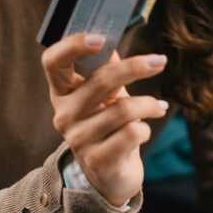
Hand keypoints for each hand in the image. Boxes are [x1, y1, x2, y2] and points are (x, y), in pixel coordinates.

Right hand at [42, 33, 167, 206]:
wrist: (109, 174)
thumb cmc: (108, 125)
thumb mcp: (105, 96)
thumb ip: (106, 68)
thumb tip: (113, 41)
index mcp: (61, 92)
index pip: (53, 61)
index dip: (74, 45)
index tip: (102, 37)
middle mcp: (64, 114)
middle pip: (100, 80)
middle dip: (136, 67)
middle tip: (159, 61)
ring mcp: (78, 139)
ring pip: (123, 108)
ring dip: (149, 104)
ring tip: (159, 106)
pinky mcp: (98, 160)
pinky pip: (132, 132)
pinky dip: (146, 127)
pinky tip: (144, 130)